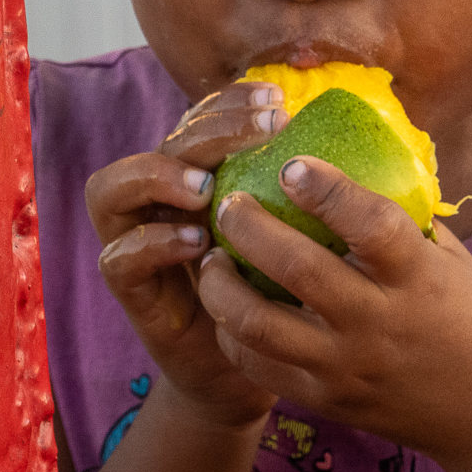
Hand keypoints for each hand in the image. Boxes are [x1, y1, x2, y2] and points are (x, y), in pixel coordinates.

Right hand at [84, 81, 290, 429]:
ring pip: (113, 188)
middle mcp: (160, 198)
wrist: (244, 372)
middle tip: (263, 130)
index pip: (201, 117)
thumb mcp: (292, 237)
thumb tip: (358, 137)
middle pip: (164, 142)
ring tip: (207, 185)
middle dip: (210, 128)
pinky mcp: (131, 290)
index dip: (230, 100)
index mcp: (197, 174)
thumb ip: (301, 192)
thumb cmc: (275, 296)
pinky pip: (120, 258)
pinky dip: (154, 244)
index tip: (278, 99)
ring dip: (159, 176)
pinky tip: (196, 243)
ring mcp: (137, 239)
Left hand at [196, 154, 471, 458]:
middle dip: (250, 228)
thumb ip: (400, 217)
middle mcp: (379, 323)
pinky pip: (259, 365)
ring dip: (221, 285)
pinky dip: (232, 331)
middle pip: (298, 270)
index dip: (329, 192)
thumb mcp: (448, 259)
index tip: (293, 163)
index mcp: (418, 277)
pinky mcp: (324, 401)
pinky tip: (227, 306)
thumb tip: (349, 154)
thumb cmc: (470, 317)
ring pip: (259, 325)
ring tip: (211, 257)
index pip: (372, 226)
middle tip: (229, 203)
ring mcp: (346, 366)